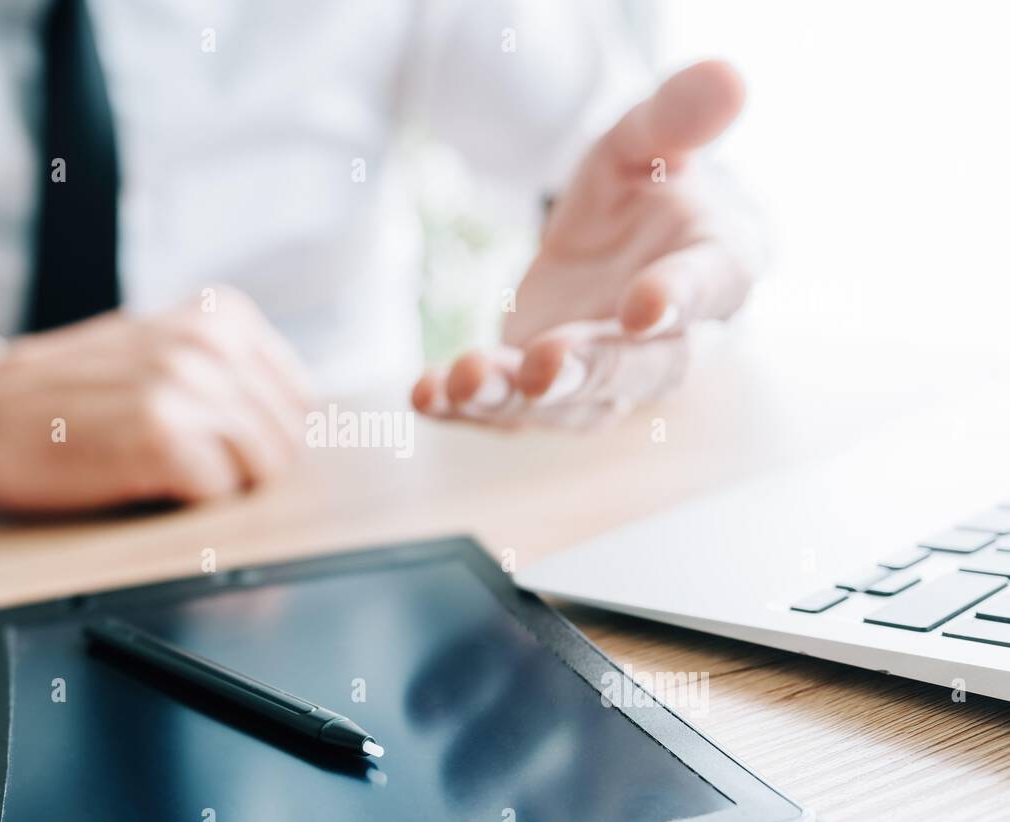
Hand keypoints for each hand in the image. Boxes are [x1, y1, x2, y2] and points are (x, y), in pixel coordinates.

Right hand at [0, 287, 314, 510]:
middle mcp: (209, 341)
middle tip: (185, 464)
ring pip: (262, 469)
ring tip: (160, 466)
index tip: (224, 446)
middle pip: (288, 441)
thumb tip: (297, 417)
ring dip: (217, 485)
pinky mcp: (161, 434)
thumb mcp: (157, 349)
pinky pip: (219, 492)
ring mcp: (186, 384)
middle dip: (247, 468)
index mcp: (220, 315)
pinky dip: (186, 499)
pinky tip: (141, 477)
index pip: (301, 402)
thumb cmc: (66, 394)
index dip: (266, 438)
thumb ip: (226, 369)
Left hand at [412, 60, 758, 427]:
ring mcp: (606, 381)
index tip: (644, 306)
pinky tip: (424, 394)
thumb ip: (680, 117)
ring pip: (569, 404)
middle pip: (639, 370)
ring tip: (465, 381)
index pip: (710, 290)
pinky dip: (465, 411)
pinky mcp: (546, 394)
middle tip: (544, 367)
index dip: (679, 299)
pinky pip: (510, 415)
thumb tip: (726, 76)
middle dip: (589, 370)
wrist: (622, 239)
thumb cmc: (649, 188)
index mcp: (718, 270)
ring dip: (515, 398)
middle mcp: (672, 343)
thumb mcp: (652, 140)